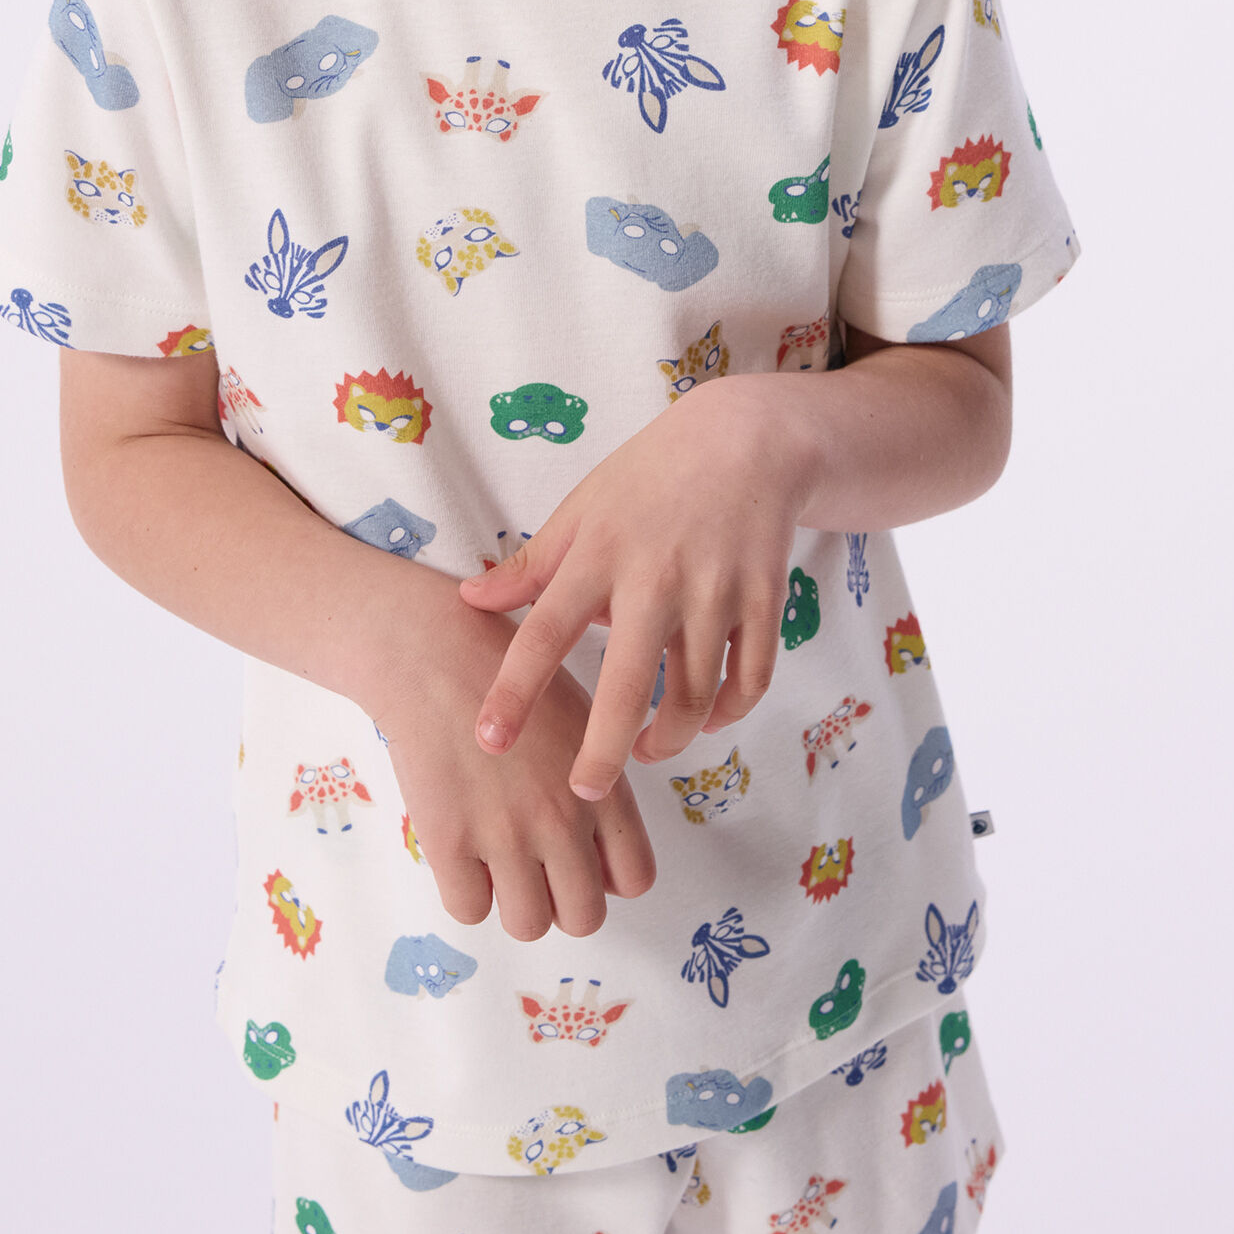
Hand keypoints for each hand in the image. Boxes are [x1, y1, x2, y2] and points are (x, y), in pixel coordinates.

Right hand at [370, 590, 655, 940]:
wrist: (432, 654)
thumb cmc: (506, 674)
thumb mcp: (580, 714)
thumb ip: (597, 777)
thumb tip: (600, 840)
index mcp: (602, 786)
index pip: (635, 878)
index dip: (608, 876)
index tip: (582, 857)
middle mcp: (562, 818)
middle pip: (585, 916)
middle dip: (563, 899)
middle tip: (537, 866)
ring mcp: (506, 835)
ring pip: (529, 925)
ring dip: (515, 902)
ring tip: (498, 861)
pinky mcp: (450, 843)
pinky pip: (469, 911)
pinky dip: (467, 892)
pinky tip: (462, 851)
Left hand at [457, 375, 815, 800]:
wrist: (747, 439)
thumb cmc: (651, 475)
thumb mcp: (582, 507)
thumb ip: (531, 563)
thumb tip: (469, 599)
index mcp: (599, 553)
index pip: (544, 632)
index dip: (514, 692)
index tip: (488, 741)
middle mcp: (655, 576)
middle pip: (626, 685)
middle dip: (602, 752)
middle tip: (583, 794)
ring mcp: (714, 590)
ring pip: (694, 694)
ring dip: (668, 739)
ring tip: (645, 752)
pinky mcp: (764, 600)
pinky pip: (749, 680)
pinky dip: (727, 713)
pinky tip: (705, 720)